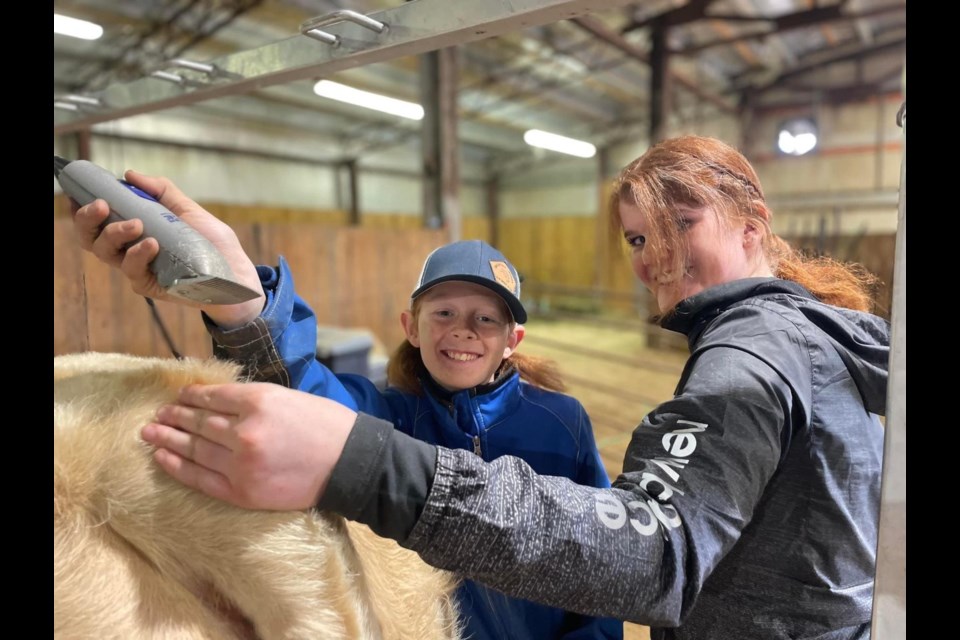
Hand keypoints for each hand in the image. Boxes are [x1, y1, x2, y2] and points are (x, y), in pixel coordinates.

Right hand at [71, 170, 264, 327]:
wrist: (236, 273)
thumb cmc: (213, 243)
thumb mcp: (189, 211)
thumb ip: (163, 192)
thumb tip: (131, 174)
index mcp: (135, 230)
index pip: (99, 220)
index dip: (84, 207)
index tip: (83, 192)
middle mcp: (130, 249)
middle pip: (91, 238)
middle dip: (88, 219)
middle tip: (101, 205)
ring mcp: (138, 268)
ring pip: (106, 253)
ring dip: (115, 234)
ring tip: (137, 224)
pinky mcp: (149, 285)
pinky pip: (132, 270)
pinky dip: (138, 255)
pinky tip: (151, 244)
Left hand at [141, 382, 357, 510]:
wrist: (350, 465)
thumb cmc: (326, 426)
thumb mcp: (290, 398)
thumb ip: (254, 400)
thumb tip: (219, 402)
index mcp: (260, 402)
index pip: (212, 396)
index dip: (191, 395)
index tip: (180, 396)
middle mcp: (245, 432)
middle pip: (198, 422)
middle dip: (174, 416)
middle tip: (157, 414)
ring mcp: (241, 464)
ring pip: (193, 449)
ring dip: (168, 439)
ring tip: (150, 433)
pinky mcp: (242, 492)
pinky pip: (200, 478)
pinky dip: (177, 467)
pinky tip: (162, 457)